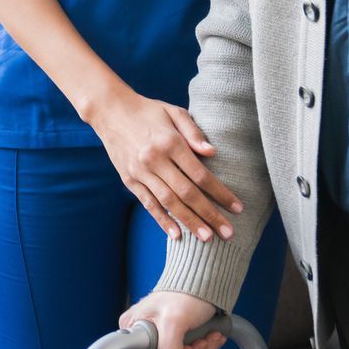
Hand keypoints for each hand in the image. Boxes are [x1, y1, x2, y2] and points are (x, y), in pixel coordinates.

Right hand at [89, 91, 241, 241]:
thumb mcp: (173, 112)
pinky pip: (148, 204)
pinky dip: (162, 220)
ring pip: (169, 202)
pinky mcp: (129, 180)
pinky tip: (176, 235)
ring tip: (207, 238)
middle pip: (187, 193)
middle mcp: (155, 160)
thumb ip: (194, 132)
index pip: (200, 175)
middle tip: (228, 232)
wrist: (111, 111)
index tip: (237, 207)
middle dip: (209, 214)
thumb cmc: (148, 110)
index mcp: (170, 142)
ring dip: (189, 222)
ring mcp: (141, 172)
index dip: (220, 193)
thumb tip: (213, 153)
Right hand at [120, 291, 223, 348]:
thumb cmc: (186, 293)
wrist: (204, 281)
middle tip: (199, 342)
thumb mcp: (174, 322)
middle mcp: (143, 333)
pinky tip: (211, 337)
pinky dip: (203, 347)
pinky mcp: (175, 337)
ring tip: (209, 337)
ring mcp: (160, 336)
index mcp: (134, 329)